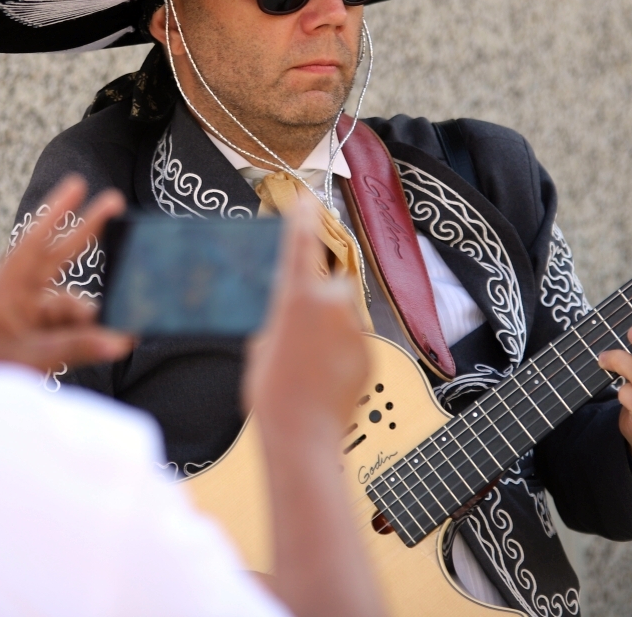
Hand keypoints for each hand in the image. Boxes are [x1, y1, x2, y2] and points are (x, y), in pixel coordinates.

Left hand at [0, 176, 132, 373]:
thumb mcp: (30, 360)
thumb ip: (76, 347)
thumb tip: (121, 338)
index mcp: (3, 292)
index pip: (32, 243)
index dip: (56, 212)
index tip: (77, 184)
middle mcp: (16, 299)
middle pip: (56, 257)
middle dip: (85, 231)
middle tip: (114, 199)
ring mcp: (27, 318)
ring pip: (69, 305)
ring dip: (88, 320)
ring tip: (112, 336)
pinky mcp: (37, 338)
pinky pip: (70, 330)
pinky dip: (86, 337)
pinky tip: (106, 345)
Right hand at [243, 200, 385, 616]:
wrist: (303, 433)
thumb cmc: (270, 391)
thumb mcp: (260, 344)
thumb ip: (277, 318)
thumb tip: (288, 314)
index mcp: (295, 296)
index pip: (300, 244)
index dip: (303, 218)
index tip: (308, 198)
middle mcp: (330, 303)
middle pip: (329, 284)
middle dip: (318, 298)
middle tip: (298, 334)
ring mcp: (354, 326)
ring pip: (343, 313)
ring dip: (331, 326)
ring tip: (310, 363)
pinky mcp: (370, 349)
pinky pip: (354, 338)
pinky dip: (342, 350)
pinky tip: (325, 376)